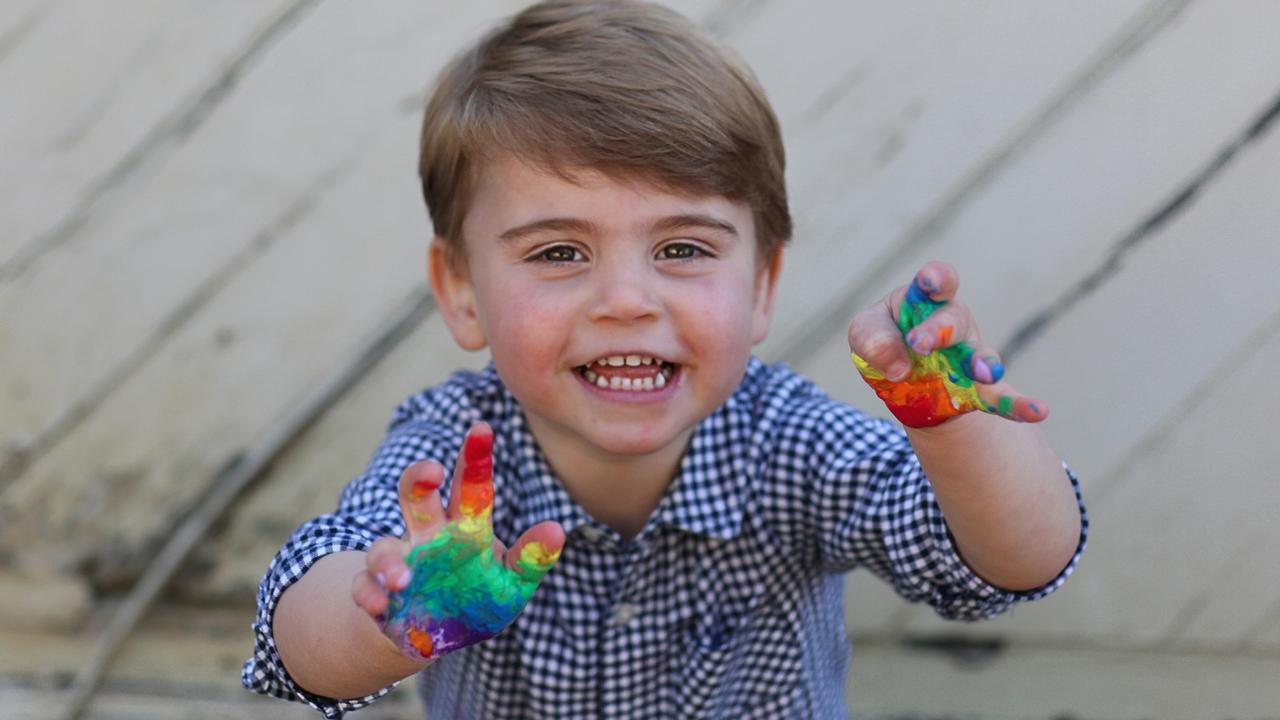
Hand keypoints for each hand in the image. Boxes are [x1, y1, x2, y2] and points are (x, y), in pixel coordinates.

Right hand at [351, 422, 563, 661]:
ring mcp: (400, 563)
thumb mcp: (512, 583)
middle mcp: (428, 537)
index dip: (474, 458)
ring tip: (404, 579)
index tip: (482, 428)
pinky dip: (369, 593)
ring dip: (390, 561)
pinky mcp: (378, 594)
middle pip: (417, 496)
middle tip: (432, 471)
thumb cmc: (479, 598)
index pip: (470, 487)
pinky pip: (364, 587)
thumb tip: (557, 530)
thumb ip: (531, 558)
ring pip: (383, 547)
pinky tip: (381, 605)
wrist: (439, 638)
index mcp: (464, 527)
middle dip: (419, 479)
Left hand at [848, 261, 1047, 427]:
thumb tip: (897, 365)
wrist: (902, 381)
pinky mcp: (975, 390)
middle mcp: (952, 324)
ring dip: (982, 363)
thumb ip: (872, 339)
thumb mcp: (865, 334)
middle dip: (938, 330)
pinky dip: (1018, 405)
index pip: (936, 281)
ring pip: (979, 356)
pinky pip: (1000, 398)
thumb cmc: (885, 341)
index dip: (936, 278)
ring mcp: (968, 357)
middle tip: (920, 344)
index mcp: (924, 301)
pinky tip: (1038, 410)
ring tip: (985, 375)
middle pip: (953, 320)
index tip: (931, 282)